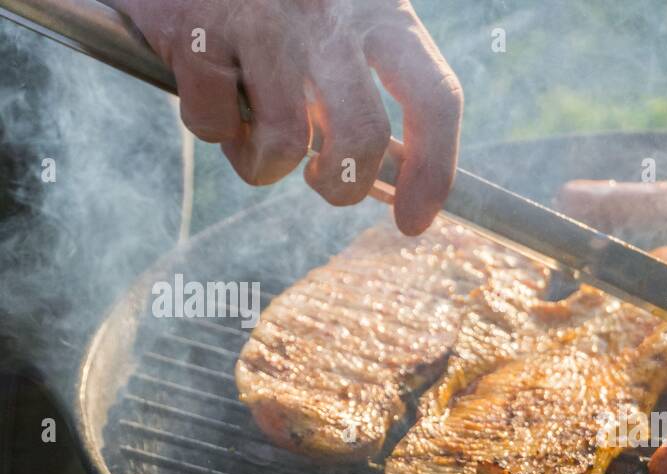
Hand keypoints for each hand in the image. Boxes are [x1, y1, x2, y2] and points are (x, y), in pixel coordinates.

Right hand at [109, 0, 462, 234]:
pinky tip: (208, 87)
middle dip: (343, 185)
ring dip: (264, 162)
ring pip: (284, 145)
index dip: (433, 172)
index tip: (413, 222)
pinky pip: (214, 125)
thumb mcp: (341, 26)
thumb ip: (369, 91)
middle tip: (322, 183)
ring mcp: (261, 21)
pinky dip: (212, 126)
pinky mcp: (196, 33)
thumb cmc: (279, 4)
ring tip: (252, 129)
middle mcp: (328, 16)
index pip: (434, 99)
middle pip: (363, 135)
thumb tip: (392, 184)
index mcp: (380, 13)